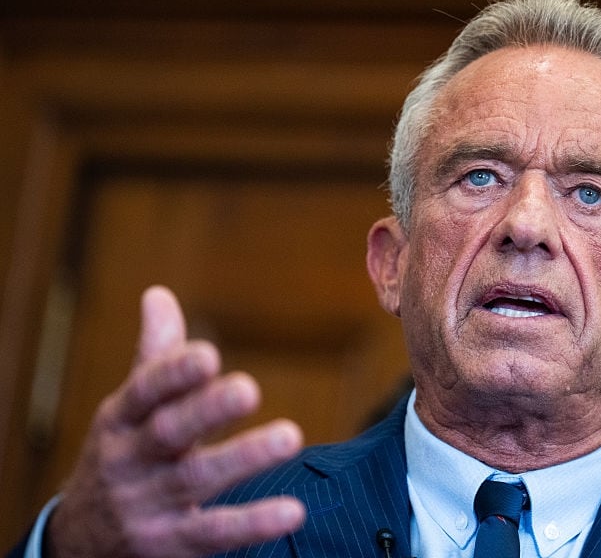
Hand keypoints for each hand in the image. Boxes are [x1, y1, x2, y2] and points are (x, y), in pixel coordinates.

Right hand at [47, 286, 305, 556]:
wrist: (81, 542)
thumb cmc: (124, 456)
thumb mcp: (129, 410)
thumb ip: (155, 358)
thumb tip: (159, 293)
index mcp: (121, 418)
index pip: (145, 391)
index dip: (174, 373)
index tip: (208, 354)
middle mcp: (130, 460)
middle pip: (168, 432)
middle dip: (206, 410)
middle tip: (249, 389)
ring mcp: (147, 505)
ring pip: (195, 480)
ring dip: (243, 458)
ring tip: (290, 437)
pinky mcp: (168, 545)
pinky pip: (212, 533)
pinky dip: (252, 524)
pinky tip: (293, 512)